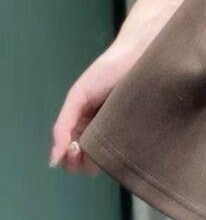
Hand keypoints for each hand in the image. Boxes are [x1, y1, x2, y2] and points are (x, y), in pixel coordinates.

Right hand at [49, 38, 146, 175]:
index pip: (69, 156)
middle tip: (84, 147)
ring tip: (101, 145)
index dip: (68, 159)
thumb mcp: (78, 96)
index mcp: (82, 125)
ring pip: (104, 161)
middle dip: (80, 162)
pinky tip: (118, 146)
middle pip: (85, 163)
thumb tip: (53, 160)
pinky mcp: (138, 130)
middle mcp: (99, 132)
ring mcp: (118, 133)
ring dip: (98, 161)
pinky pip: (126, 151)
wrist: (138, 55)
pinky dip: (118, 155)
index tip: (74, 148)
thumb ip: (63, 125)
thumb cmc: (105, 72)